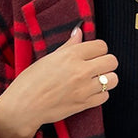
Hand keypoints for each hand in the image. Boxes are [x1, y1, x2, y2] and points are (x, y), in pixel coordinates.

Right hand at [0, 24, 118, 135]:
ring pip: (113, 79)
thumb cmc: (31, 81)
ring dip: (107, 78)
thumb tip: (79, 32)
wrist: (25, 106)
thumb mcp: (48, 58)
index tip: (92, 53)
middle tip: (97, 66)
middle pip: (112, 61)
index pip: (101, 46)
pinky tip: (91, 92)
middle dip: (106, 62)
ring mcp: (84, 89)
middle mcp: (81, 71)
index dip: (98, 49)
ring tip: (96, 79)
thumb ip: (68, 46)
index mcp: (71, 55)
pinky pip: (105, 96)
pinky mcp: (85, 104)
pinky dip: (101, 94)